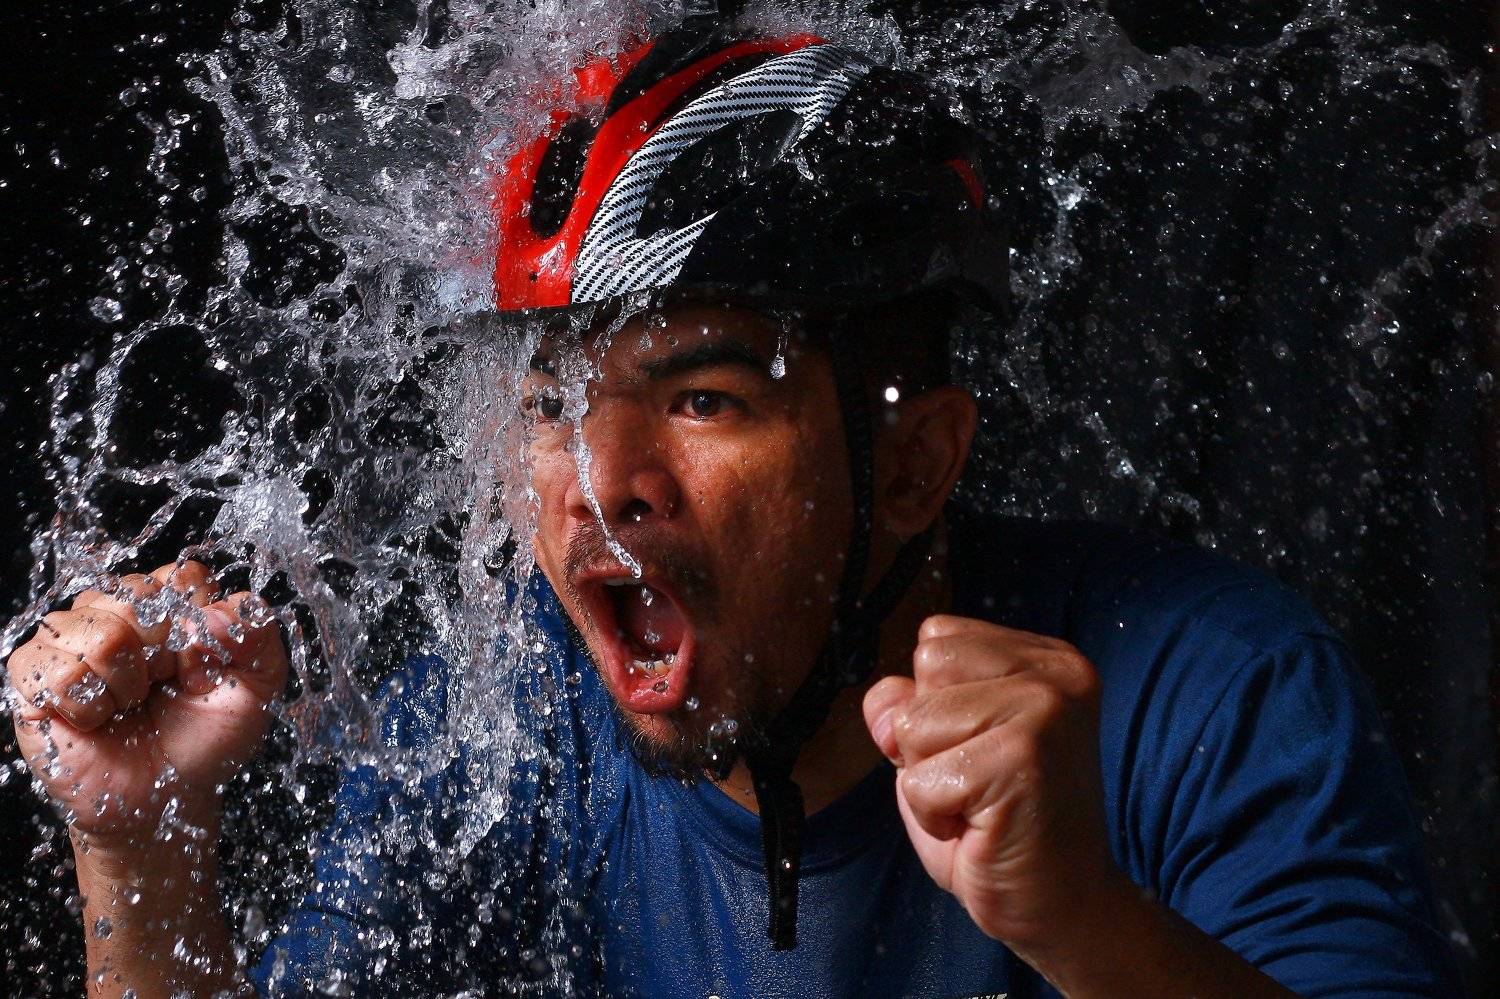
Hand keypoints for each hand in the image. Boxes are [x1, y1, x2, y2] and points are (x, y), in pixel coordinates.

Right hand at [5, 559, 287, 847]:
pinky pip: (60, 669)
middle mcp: (116, 609)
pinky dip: (88, 704)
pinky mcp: (32, 674)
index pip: (183, 578)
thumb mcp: (257, 686)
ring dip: (127, 684)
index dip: (200, 629)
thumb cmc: (207, 738)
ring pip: (103, 633)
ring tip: (129, 705)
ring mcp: (70, 637)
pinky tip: (96, 717)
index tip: (202, 667)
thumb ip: (258, 634)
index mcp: (169, 603)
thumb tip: (217, 611)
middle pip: (140, 596)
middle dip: (165, 656)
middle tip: (162, 689)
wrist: (167, 797)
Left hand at [863, 614, 1122, 949]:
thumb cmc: (998, 826)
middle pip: (925, 666)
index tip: (979, 749)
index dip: (933, 701)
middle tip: (978, 780)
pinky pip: (918, 779)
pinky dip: (933, 815)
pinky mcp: (1022, 759)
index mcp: (1044, 658)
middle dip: (928, 734)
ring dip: (928, 777)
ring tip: (979, 803)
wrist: (1062, 906)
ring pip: (914, 721)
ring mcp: (1044, 710)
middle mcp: (1054, 673)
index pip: (938, 637)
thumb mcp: (940, 748)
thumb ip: (907, 703)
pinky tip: (980, 829)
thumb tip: (883, 703)